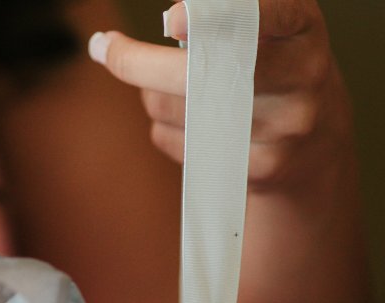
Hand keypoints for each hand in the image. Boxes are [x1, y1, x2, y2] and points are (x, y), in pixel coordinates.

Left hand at [88, 0, 352, 192]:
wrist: (317, 146)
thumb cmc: (272, 69)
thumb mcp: (268, 32)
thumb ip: (221, 18)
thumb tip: (136, 33)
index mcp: (302, 28)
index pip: (269, 12)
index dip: (215, 16)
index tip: (171, 21)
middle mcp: (302, 74)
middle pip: (200, 73)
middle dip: (138, 62)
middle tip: (105, 47)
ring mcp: (285, 126)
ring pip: (176, 108)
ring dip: (156, 97)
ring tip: (180, 93)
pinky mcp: (261, 167)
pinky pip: (180, 144)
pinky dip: (168, 131)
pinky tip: (195, 129)